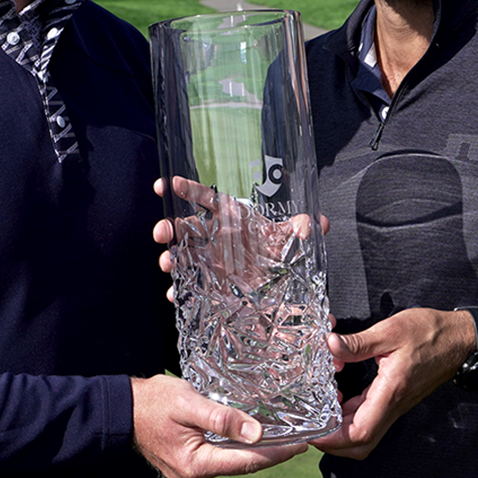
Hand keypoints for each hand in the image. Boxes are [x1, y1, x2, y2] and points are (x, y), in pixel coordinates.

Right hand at [131, 374, 306, 477]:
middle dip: (271, 451)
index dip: (277, 453)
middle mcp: (195, 477)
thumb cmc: (154, 401)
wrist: (125, 409)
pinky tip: (252, 435)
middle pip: (243, 464)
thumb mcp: (189, 402)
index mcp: (195, 464)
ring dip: (254, 449)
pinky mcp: (190, 469)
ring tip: (282, 434)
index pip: (247, 461)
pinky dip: (236, 448)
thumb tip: (256, 433)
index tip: (302, 445)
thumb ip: (222, 418)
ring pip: (233, 462)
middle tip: (299, 437)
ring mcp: (192, 476)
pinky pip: (221, 459)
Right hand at [151, 176, 326, 301]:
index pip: (207, 199)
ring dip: (171, 257)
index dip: (189, 189)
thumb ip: (301, 231)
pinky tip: (176, 293)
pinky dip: (180, 289)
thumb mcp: (291, 240)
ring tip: (167, 263)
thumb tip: (317, 223)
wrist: (281, 286)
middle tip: (161, 231)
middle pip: (186, 227)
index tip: (168, 183)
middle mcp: (215, 237)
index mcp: (232, 218)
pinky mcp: (209, 285)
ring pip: (183, 255)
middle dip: (169, 226)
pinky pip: (190, 286)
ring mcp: (209, 261)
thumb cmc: (279, 252)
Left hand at [312, 308, 472, 459]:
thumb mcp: (391, 331)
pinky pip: (370, 417)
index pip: (359, 432)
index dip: (333, 439)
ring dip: (341, 429)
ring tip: (318, 411)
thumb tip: (331, 345)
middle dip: (333, 443)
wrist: (459, 339)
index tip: (312, 433)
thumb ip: (358, 342)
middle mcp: (393, 406)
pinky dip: (350, 415)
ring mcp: (395, 405)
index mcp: (391, 393)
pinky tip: (338, 396)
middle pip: (361, 444)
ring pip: (365, 433)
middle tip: (311, 427)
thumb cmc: (429, 333)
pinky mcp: (395, 399)